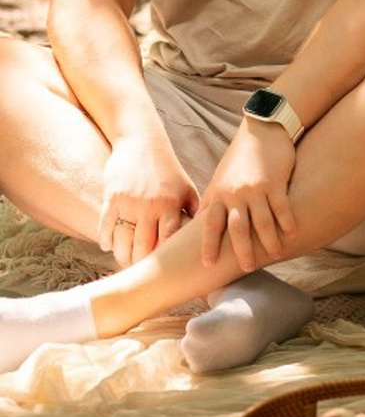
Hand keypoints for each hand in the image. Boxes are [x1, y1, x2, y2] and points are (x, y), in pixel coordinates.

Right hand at [98, 133, 199, 267]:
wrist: (142, 143)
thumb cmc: (168, 171)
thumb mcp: (186, 189)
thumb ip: (193, 213)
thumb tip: (205, 239)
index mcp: (172, 205)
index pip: (168, 241)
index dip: (164, 259)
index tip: (164, 272)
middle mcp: (151, 206)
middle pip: (143, 246)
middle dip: (141, 263)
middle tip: (142, 273)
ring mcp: (129, 203)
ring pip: (123, 242)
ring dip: (122, 256)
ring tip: (126, 262)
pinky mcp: (111, 198)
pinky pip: (106, 227)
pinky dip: (106, 241)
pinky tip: (110, 247)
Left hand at [199, 121, 298, 271]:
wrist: (261, 130)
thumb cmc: (240, 157)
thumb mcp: (221, 178)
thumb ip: (214, 201)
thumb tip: (201, 224)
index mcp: (218, 193)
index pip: (210, 224)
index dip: (208, 245)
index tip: (206, 264)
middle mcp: (235, 193)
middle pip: (238, 228)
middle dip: (242, 250)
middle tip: (246, 268)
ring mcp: (256, 188)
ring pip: (262, 221)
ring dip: (269, 241)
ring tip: (275, 254)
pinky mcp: (276, 182)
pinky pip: (282, 207)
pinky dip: (287, 222)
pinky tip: (292, 233)